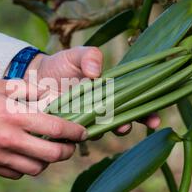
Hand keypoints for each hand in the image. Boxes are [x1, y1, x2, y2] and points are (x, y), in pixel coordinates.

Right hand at [0, 80, 86, 178]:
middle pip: (52, 155)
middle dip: (67, 151)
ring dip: (47, 162)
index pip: (56, 128)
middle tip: (70, 145)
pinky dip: (26, 168)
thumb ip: (26, 90)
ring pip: (36, 169)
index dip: (75, 132)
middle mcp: (9, 139)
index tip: (82, 131)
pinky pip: (16, 174)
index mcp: (14, 115)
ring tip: (47, 151)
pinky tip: (24, 157)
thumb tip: (50, 94)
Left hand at [25, 46, 160, 133]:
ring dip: (100, 131)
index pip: (135, 104)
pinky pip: (77, 135)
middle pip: (122, 121)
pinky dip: (78, 134)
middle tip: (126, 126)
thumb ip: (89, 56)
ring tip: (98, 126)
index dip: (148, 114)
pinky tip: (76, 132)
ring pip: (100, 131)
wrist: (36, 78)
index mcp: (111, 92)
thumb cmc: (61, 65)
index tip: (155, 121)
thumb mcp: (76, 55)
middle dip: (127, 125)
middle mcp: (102, 110)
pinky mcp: (68, 129)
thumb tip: (96, 73)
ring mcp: (86, 121)